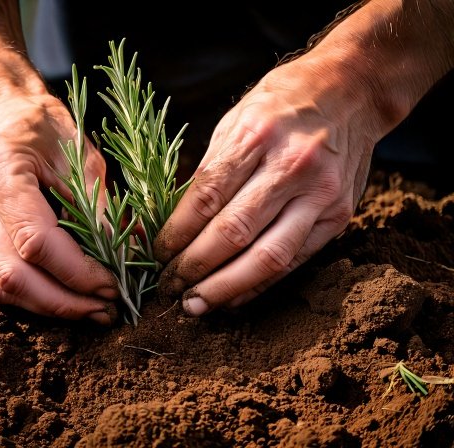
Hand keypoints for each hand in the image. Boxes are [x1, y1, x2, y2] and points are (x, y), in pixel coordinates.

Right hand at [0, 94, 118, 323]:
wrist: (3, 113)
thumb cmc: (45, 127)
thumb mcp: (82, 156)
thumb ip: (98, 208)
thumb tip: (124, 258)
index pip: (35, 240)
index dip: (78, 271)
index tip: (114, 283)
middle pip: (13, 275)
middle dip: (65, 301)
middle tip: (107, 308)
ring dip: (49, 307)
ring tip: (91, 310)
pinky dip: (31, 298)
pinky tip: (64, 299)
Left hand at [154, 59, 375, 315]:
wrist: (351, 91)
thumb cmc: (282, 103)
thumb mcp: (235, 121)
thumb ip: (208, 172)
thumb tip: (171, 221)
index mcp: (257, 135)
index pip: (206, 197)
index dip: (175, 234)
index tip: (154, 255)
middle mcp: (292, 166)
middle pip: (234, 232)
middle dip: (194, 267)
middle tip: (167, 287)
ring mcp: (321, 195)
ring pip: (268, 257)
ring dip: (225, 288)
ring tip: (195, 305)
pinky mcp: (339, 216)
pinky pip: (294, 261)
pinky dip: (259, 285)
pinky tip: (233, 297)